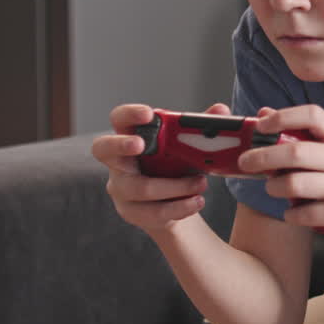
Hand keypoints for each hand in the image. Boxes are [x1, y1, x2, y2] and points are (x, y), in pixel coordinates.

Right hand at [92, 103, 216, 232]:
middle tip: (142, 144)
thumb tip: (220, 111)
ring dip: (174, 186)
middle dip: (121, 144)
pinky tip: (196, 202)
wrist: (175, 203)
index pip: (119, 119)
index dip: (128, 114)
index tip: (148, 114)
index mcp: (131, 136)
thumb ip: (200, 128)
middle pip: (103, 149)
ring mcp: (121, 188)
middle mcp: (119, 161)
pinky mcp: (131, 212)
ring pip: (140, 187)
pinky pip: (152, 212)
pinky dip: (179, 207)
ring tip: (200, 183)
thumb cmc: (176, 165)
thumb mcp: (188, 146)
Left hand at [238, 104, 323, 245]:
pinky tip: (293, 211)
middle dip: (262, 157)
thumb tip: (263, 114)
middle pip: (295, 152)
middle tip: (246, 162)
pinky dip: (291, 214)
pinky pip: (302, 213)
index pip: (312, 115)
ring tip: (272, 188)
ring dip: (274, 187)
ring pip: (294, 184)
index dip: (282, 117)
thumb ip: (304, 133)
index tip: (260, 125)